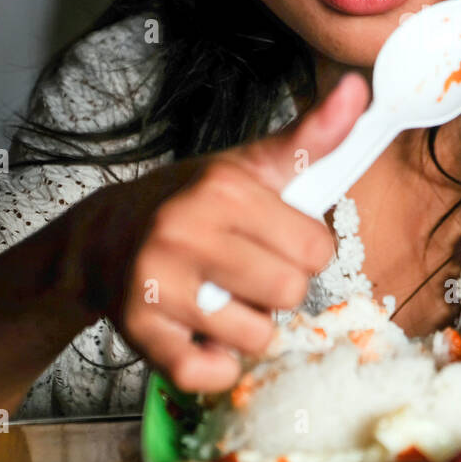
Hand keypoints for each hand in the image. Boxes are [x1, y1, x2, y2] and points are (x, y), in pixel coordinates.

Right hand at [73, 73, 370, 393]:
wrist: (101, 237)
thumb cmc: (189, 202)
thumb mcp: (250, 164)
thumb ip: (311, 136)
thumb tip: (359, 89)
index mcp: (224, 190)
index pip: (316, 247)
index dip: (304, 250)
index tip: (275, 239)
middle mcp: (187, 232)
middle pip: (290, 292)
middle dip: (279, 288)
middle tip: (245, 270)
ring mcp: (159, 283)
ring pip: (257, 336)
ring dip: (249, 326)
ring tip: (222, 298)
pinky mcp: (141, 330)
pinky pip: (212, 372)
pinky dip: (216, 363)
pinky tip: (200, 331)